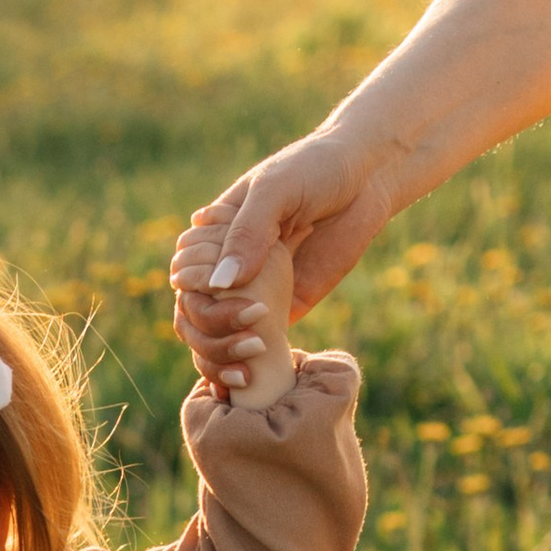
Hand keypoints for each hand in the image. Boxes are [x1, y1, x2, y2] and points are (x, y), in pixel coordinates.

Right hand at [170, 126, 398, 394]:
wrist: (367, 177)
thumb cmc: (316, 170)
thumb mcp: (277, 191)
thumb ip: (249, 232)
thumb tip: (222, 282)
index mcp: (213, 234)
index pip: (183, 274)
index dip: (195, 289)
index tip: (226, 286)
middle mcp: (227, 266)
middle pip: (193, 312)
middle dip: (210, 327)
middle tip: (249, 324)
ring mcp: (252, 291)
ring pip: (213, 336)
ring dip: (220, 354)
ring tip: (251, 356)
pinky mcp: (282, 312)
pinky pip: (252, 346)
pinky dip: (242, 367)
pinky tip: (248, 380)